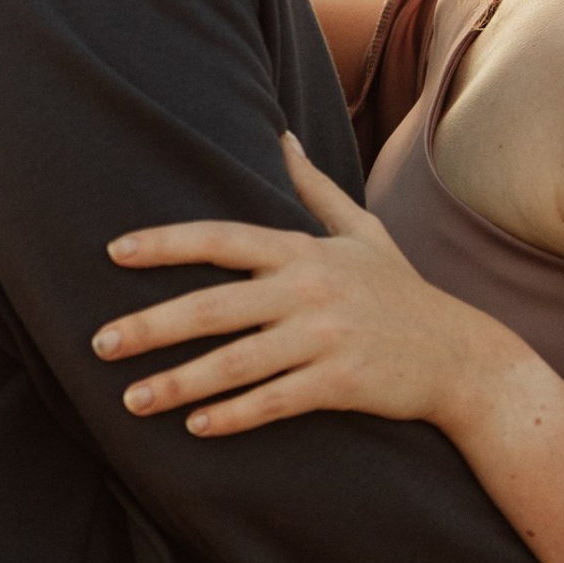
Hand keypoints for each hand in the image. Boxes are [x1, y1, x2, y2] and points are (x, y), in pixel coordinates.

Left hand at [93, 133, 528, 436]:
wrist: (463, 357)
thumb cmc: (402, 293)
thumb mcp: (362, 232)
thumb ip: (314, 188)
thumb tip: (280, 135)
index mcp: (303, 252)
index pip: (220, 240)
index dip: (164, 244)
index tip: (112, 252)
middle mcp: (309, 291)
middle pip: (213, 306)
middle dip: (151, 326)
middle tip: (100, 344)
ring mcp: (326, 338)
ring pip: (236, 362)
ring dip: (179, 383)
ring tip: (132, 400)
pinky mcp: (342, 384)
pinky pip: (275, 401)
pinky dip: (233, 415)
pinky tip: (195, 427)